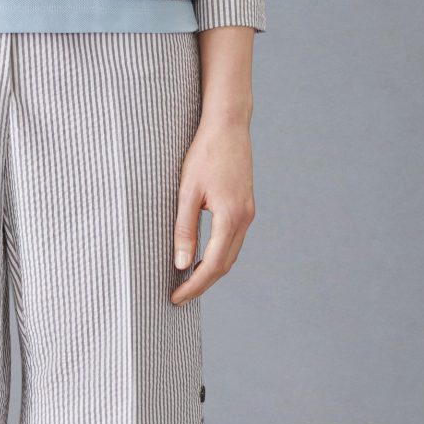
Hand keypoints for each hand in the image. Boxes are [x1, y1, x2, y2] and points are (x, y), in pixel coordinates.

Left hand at [169, 116, 254, 303]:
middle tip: (179, 296)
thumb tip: (181, 264)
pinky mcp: (245, 204)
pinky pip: (233, 239)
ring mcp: (248, 211)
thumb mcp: (186, 191)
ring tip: (187, 281)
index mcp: (230, 217)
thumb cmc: (204, 153)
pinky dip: (218, 254)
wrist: (228, 125)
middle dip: (202, 283)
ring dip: (211, 270)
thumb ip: (184, 229)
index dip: (194, 286)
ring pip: (231, 253)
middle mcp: (244, 218)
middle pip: (225, 264)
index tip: (176, 298)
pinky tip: (202, 256)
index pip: (213, 265)